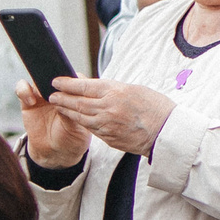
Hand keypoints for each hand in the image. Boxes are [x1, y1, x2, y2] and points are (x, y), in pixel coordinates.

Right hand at [16, 78, 87, 168]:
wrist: (55, 152)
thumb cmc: (71, 138)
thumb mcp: (77, 128)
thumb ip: (71, 113)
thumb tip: (65, 99)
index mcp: (76, 94)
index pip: (75, 78)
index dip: (71, 78)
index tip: (68, 84)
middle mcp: (60, 92)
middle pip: (54, 74)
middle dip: (52, 76)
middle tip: (52, 85)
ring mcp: (43, 95)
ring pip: (37, 78)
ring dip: (38, 82)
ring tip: (42, 94)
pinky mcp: (28, 102)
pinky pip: (22, 89)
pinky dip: (24, 90)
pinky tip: (30, 101)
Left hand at [48, 77, 172, 156]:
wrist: (167, 133)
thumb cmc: (156, 108)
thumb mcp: (135, 89)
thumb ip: (113, 89)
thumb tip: (94, 86)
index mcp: (115, 92)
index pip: (84, 86)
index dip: (67, 83)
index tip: (57, 81)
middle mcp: (108, 108)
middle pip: (77, 101)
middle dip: (62, 97)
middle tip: (52, 94)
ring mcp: (107, 125)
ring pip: (80, 116)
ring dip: (67, 110)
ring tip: (58, 105)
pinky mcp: (108, 138)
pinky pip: (90, 128)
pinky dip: (80, 122)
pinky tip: (75, 118)